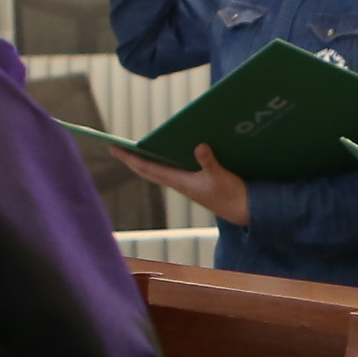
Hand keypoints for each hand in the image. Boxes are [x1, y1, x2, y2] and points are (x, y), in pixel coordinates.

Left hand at [116, 139, 249, 226]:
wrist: (242, 210)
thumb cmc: (229, 195)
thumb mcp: (220, 176)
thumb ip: (208, 162)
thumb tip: (199, 146)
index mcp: (179, 181)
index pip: (148, 168)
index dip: (131, 158)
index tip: (114, 149)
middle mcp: (178, 182)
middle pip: (148, 170)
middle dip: (133, 159)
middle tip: (117, 148)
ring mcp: (185, 183)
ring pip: (159, 171)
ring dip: (147, 161)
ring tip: (137, 149)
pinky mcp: (194, 182)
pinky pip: (173, 170)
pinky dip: (165, 161)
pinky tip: (167, 152)